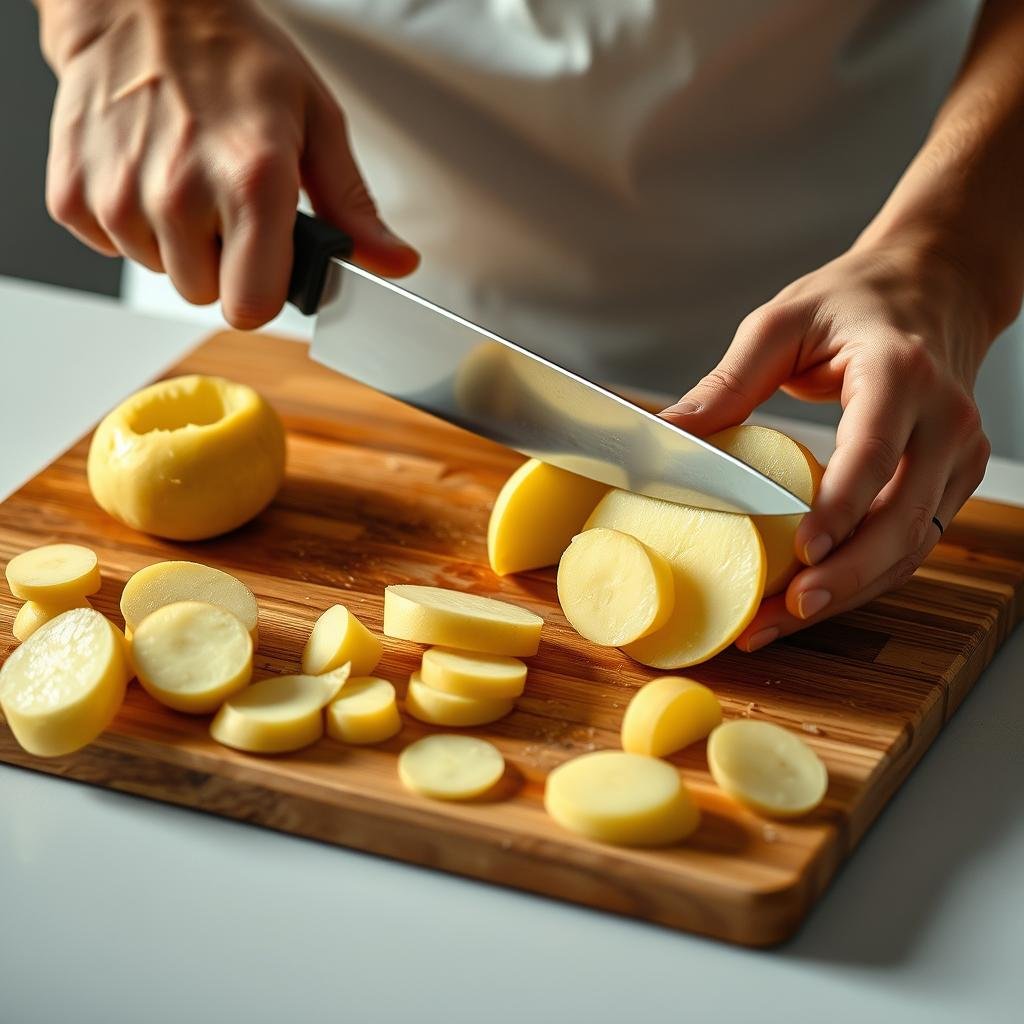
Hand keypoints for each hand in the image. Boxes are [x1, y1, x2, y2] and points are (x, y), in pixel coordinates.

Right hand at [38, 0, 417, 327]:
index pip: (252, 306)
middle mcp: (180, 192)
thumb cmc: (233, 57)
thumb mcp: (316, 122)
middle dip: (221, 262)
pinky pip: (110, 246)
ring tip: (184, 176)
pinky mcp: (73, 193)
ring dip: (175, 239)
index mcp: (251, 180)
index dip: (265, 292)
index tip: (267, 264)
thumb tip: (394, 263)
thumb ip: (354, 206)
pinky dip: (129, 221)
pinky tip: (145, 173)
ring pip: (159, 270)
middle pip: (205, 294)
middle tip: (225, 200)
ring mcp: (120, 194)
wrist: (140, 1)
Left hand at [660, 236, 992, 649]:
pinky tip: (811, 599)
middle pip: (902, 517)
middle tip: (782, 611)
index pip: (875, 449)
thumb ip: (729, 381)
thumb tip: (668, 434)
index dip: (841, 506)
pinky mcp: (952, 481)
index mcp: (899, 371)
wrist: (931, 287)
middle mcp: (944, 418)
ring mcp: (957, 455)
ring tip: (778, 622)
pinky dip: (861, 579)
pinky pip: (910, 544)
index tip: (803, 552)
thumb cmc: (852, 303)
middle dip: (843, 575)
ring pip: (910, 546)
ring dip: (847, 592)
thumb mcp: (782, 323)